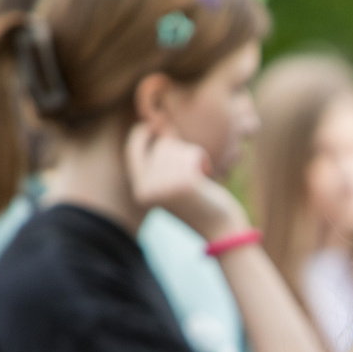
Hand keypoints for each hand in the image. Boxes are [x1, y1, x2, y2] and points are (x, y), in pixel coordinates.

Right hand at [126, 121, 248, 240]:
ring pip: (177, 147)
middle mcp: (147, 188)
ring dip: (191, 156)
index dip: (141, 134)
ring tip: (198, 177)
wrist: (220, 229)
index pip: (132, 151)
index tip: (153, 123)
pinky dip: (202, 160)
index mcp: (140, 190)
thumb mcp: (170, 183)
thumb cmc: (199, 202)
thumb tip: (158, 123)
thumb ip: (159, 161)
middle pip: (162, 146)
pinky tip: (206, 176)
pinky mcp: (184, 181)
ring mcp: (164, 185)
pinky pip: (191, 153)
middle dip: (181, 151)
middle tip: (193, 173)